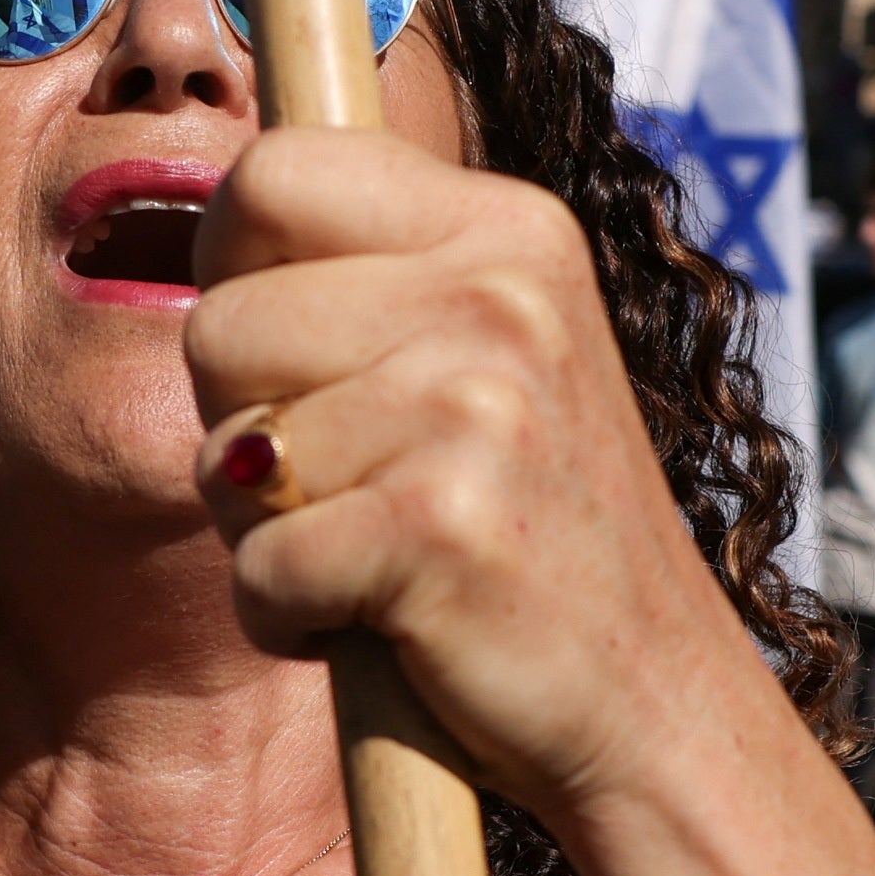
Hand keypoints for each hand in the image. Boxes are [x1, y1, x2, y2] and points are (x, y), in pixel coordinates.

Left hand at [184, 131, 774, 823]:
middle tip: (347, 484)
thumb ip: (377, 271)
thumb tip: (220, 203)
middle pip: (219, 323)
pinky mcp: (436, 529)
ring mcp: (473, 409)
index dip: (231, 268)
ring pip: (225, 452)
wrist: (655, 704)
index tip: (285, 349)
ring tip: (371, 554)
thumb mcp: (494, 350)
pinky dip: (285, 619)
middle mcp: (499, 297)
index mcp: (509, 228)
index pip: (272, 171)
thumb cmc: (535, 532)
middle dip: (242, 425)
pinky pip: (257, 566)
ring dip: (264, 533)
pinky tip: (375, 623)